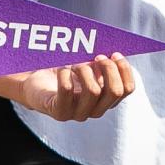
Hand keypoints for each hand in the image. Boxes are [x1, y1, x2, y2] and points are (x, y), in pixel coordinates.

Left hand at [8, 55, 137, 122]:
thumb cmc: (64, 71)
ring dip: (85, 70)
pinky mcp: (59, 112)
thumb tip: (113, 50)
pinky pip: (67, 89)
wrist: (36, 83)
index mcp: (106, 99)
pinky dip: (65, 73)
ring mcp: (78, 114)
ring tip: (75, 63)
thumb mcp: (87, 65)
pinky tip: (62, 68)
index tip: (114, 53)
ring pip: (94, 91)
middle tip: (96, 56)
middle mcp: (95, 110)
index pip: (128, 89)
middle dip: (108, 69)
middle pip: (115, 91)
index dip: (124, 69)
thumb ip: (102, 62)